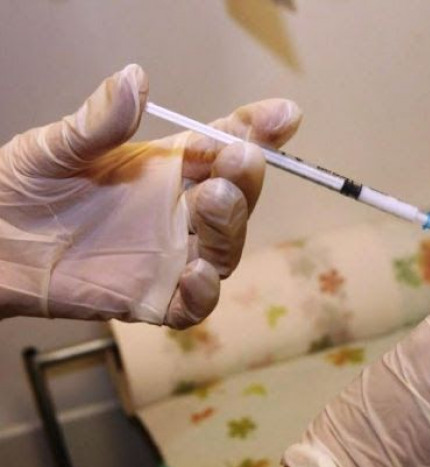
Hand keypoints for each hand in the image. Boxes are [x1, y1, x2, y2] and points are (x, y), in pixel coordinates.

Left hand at [0, 64, 300, 326]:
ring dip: (230, 225)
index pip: (222, 144)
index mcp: (166, 167)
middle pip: (236, 197)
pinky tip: (194, 275)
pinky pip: (195, 304)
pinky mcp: (155, 297)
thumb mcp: (58, 146)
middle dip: (246, 178)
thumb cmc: (25, 188)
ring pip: (225, 248)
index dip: (257, 130)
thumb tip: (135, 79)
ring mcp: (171, 255)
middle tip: (236, 160)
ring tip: (211, 199)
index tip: (284, 116)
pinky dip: (205, 293)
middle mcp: (178, 210)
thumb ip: (99, 122)